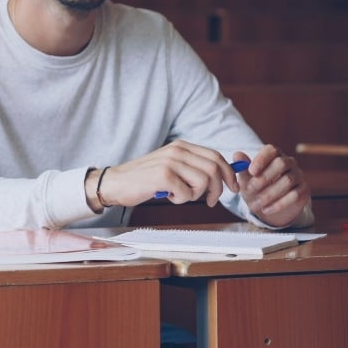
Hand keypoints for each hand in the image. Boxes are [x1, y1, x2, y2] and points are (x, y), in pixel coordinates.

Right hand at [94, 140, 239, 208]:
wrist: (115, 183)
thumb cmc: (143, 179)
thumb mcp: (170, 166)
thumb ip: (192, 167)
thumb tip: (222, 175)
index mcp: (181, 146)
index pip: (215, 156)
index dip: (229, 174)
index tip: (232, 187)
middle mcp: (177, 151)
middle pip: (214, 168)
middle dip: (218, 188)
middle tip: (210, 201)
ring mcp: (170, 162)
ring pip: (203, 181)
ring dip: (196, 195)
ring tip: (179, 195)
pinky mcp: (163, 176)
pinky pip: (187, 193)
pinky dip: (180, 199)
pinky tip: (167, 196)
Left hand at [234, 145, 310, 227]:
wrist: (268, 206)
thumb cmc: (256, 187)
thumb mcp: (247, 178)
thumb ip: (242, 167)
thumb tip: (237, 155)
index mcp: (274, 155)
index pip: (271, 150)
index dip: (261, 159)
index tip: (251, 171)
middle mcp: (290, 163)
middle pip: (281, 163)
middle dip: (264, 177)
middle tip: (249, 189)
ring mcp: (299, 176)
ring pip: (288, 181)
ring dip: (269, 193)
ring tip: (255, 204)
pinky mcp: (304, 191)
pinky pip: (294, 196)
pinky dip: (278, 204)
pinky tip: (266, 210)